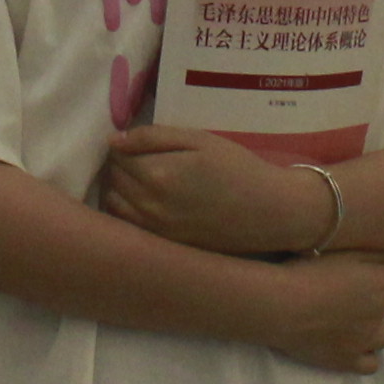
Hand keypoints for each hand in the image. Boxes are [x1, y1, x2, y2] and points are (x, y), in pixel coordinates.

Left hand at [102, 125, 340, 256]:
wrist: (270, 212)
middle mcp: (150, 206)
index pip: (118, 156)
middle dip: (121, 166)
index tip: (139, 144)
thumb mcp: (199, 140)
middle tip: (143, 159)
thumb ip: (154, 137)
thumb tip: (113, 141)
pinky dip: (127, 212)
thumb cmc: (238, 169)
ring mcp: (155, 231)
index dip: (125, 146)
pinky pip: (128, 227)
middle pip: (114, 180)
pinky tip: (146, 203)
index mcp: (158, 175)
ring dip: (120, 189)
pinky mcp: (164, 246)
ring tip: (144, 181)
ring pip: (114, 205)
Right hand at [252, 247, 383, 375]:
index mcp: (382, 278)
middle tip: (343, 293)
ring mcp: (367, 338)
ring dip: (374, 329)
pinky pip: (371, 364)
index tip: (348, 270)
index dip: (367, 269)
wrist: (282, 305)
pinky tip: (349, 346)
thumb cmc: (305, 270)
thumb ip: (367, 246)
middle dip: (370, 298)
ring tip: (351, 322)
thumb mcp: (337, 245)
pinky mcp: (350, 360)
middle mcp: (382, 309)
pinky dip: (364, 356)